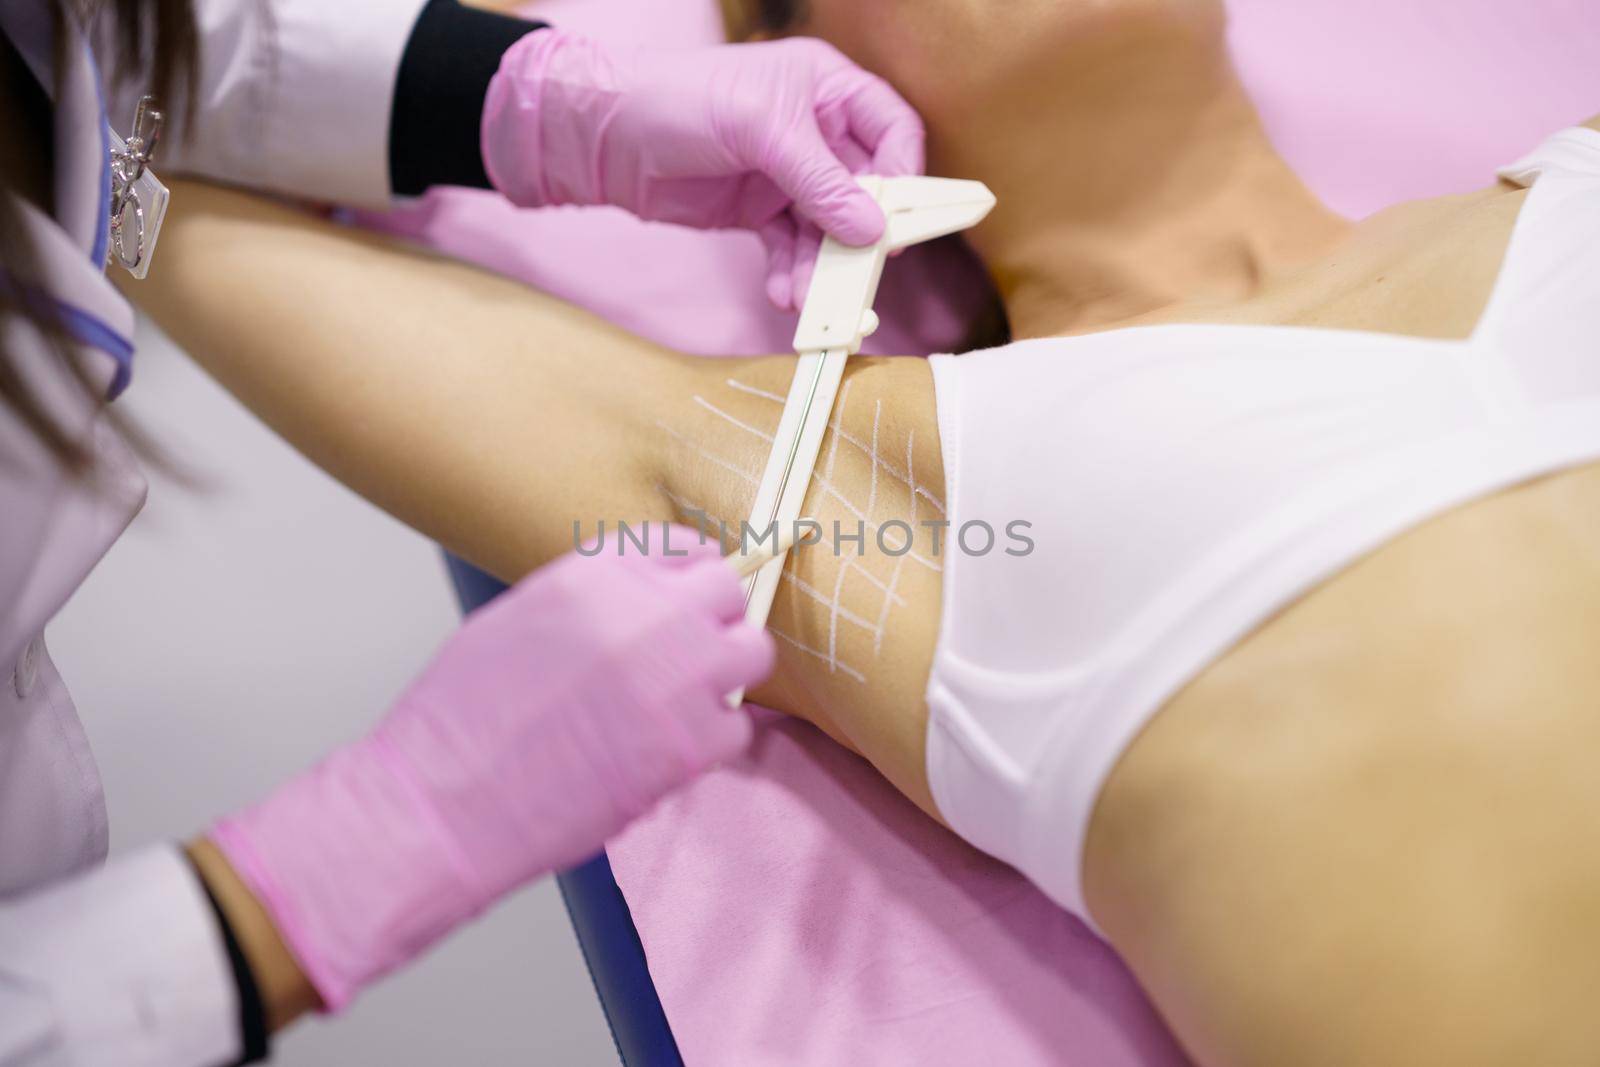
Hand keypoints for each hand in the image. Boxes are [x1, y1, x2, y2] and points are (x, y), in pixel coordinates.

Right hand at [209, 529, 772, 1010]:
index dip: (688, 577)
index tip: (685, 602)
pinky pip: (735, 728)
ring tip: (680, 705)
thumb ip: (591, 600)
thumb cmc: (461, 719)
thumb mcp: (519, 619)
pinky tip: (665, 752)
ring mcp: (673, 676)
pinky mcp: (687, 744)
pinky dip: (709, 742)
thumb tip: (646, 601)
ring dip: (723, 677)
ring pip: (750, 654)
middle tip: (687, 658)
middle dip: (714, 622)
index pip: (683, 545)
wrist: (443, 802)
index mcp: (594, 574)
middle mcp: (643, 612)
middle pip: (728, 591)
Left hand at [482, 28, 925, 308]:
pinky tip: (784, 293)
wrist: (604, 135)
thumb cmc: (679, 99)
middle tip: (858, 275)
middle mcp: (816, 131)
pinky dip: (791, 272)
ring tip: (808, 297)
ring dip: (822, 267)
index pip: (892, 131)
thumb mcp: (759, 129)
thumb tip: (874, 229)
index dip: (904, 175)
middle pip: (867, 190)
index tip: (899, 222)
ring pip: (828, 229)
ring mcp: (788, 174)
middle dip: (860, 236)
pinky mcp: (760, 210)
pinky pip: (792, 248)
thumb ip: (821, 181)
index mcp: (827, 88)